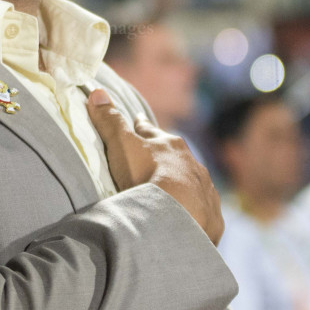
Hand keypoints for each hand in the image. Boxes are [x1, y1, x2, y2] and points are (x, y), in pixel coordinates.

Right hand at [86, 89, 225, 244]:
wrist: (177, 218)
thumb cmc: (147, 177)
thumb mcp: (122, 146)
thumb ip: (110, 122)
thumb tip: (97, 92)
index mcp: (169, 145)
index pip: (150, 131)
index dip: (142, 126)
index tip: (139, 119)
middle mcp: (191, 164)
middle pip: (175, 154)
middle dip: (166, 153)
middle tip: (160, 151)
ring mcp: (204, 190)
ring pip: (193, 180)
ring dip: (184, 181)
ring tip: (177, 188)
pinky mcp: (211, 217)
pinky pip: (204, 208)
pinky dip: (195, 209)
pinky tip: (191, 215)